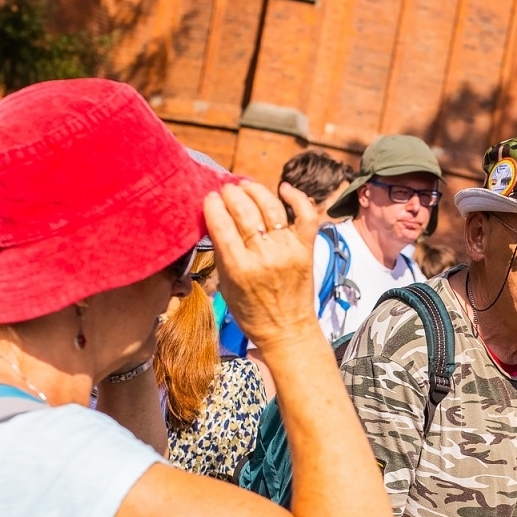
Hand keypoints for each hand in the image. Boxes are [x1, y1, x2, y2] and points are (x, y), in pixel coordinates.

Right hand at [204, 178, 321, 348]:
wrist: (288, 331)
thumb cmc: (252, 312)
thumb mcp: (226, 286)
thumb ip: (222, 254)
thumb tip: (215, 220)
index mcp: (239, 268)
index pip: (222, 225)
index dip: (213, 205)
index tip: (209, 198)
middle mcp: (264, 256)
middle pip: (245, 211)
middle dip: (231, 194)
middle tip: (225, 189)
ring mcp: (288, 250)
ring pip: (271, 207)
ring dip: (255, 190)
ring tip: (245, 185)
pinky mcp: (306, 249)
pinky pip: (306, 215)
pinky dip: (297, 198)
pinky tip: (284, 188)